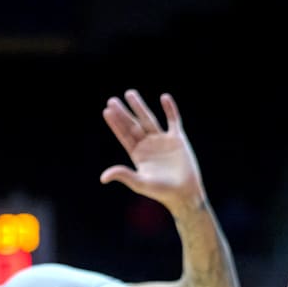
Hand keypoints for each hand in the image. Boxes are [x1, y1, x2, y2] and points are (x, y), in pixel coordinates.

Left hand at [100, 90, 204, 213]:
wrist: (185, 193)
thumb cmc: (162, 191)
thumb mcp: (140, 183)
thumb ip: (124, 175)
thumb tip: (103, 177)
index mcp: (138, 154)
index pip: (124, 135)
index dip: (115, 124)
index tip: (106, 111)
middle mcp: (148, 145)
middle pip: (133, 124)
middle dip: (123, 112)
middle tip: (112, 100)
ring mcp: (163, 140)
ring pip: (149, 119)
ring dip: (140, 107)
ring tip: (130, 93)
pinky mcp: (178, 139)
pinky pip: (173, 120)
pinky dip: (170, 109)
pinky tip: (165, 97)